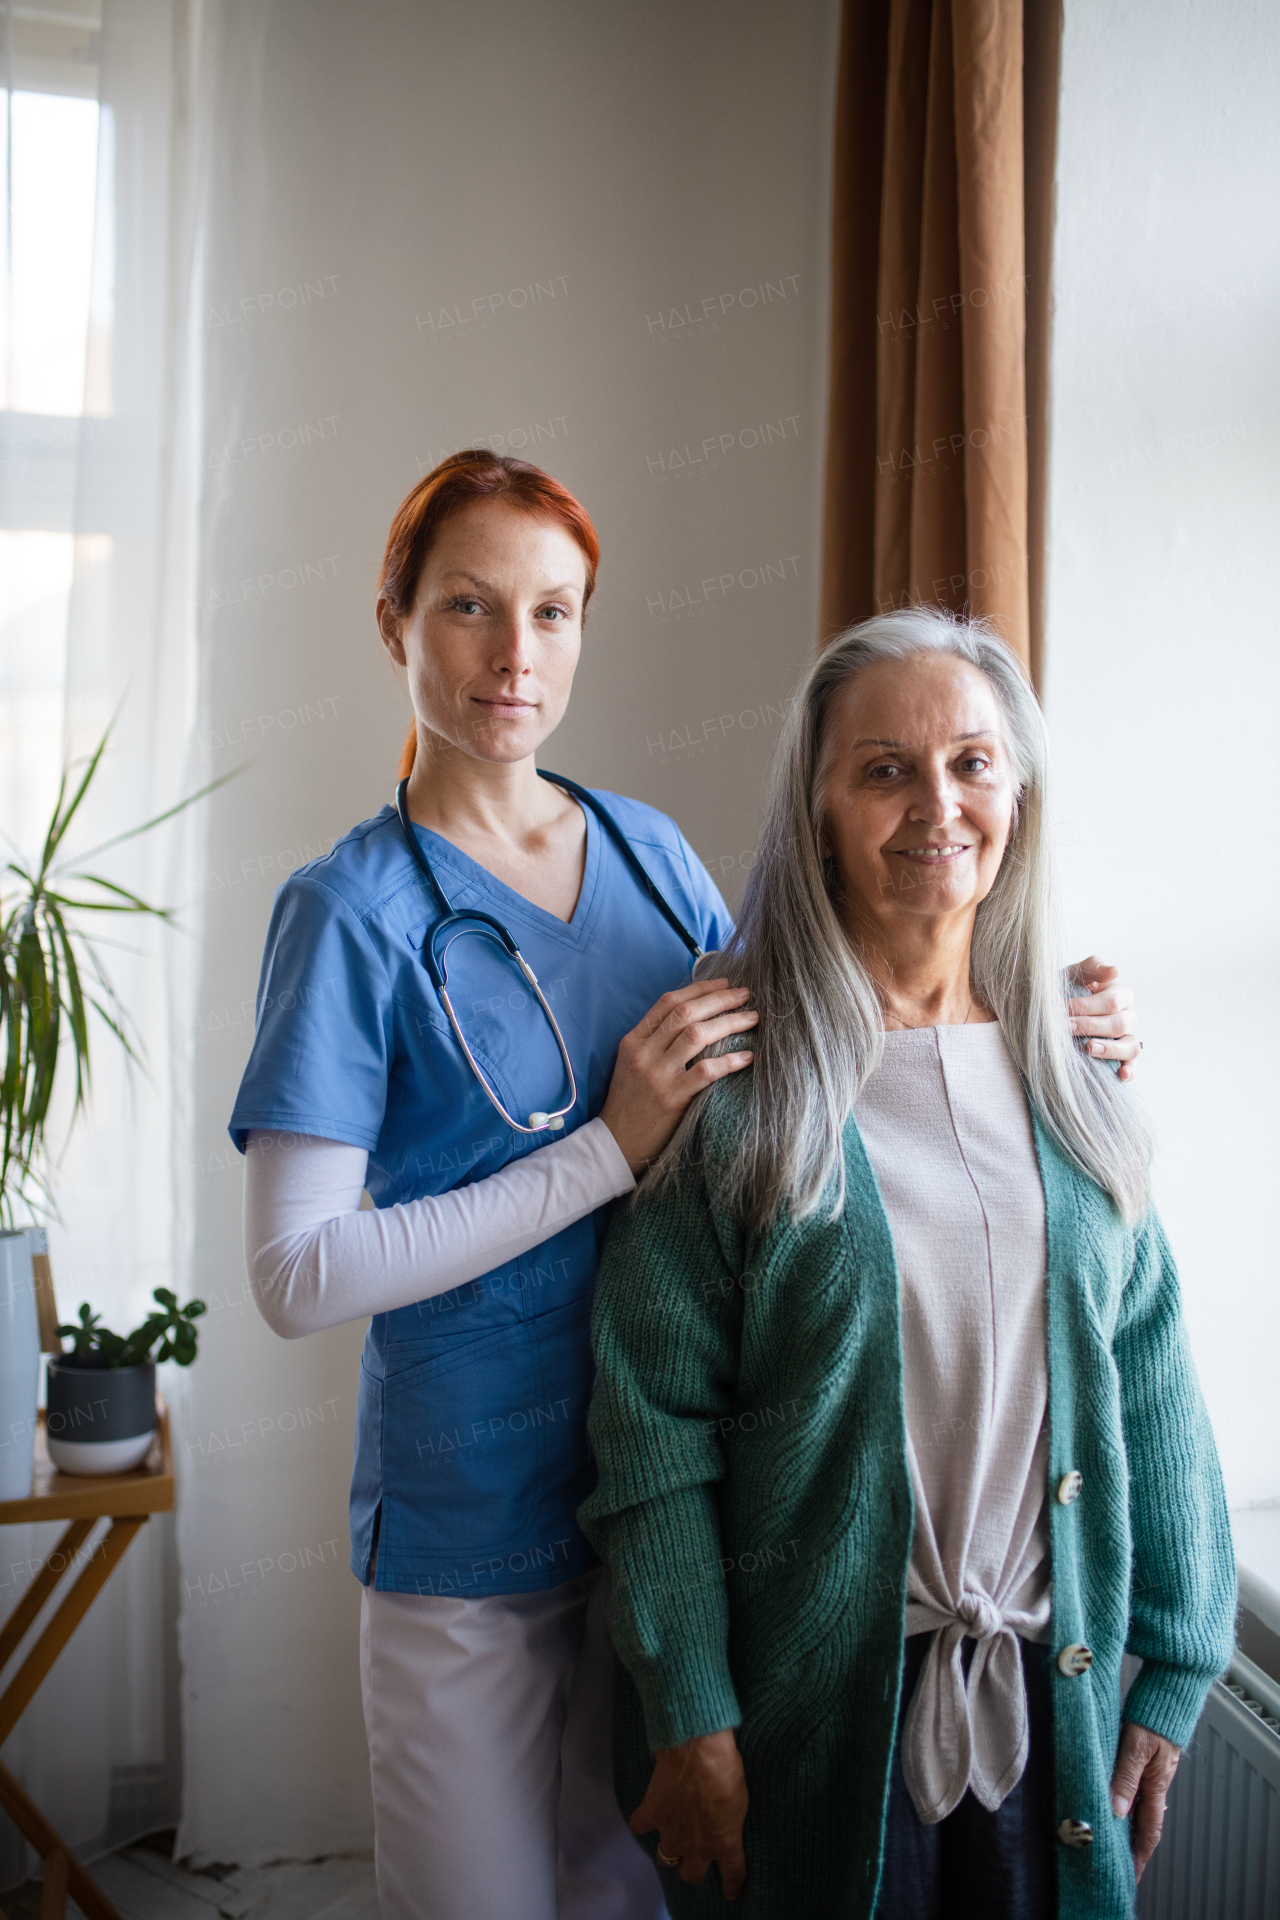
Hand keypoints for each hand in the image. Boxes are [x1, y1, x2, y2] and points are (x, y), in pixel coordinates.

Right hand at [599, 980, 755, 1176]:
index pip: (668, 1002)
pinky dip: (729, 1060)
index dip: (699, 988)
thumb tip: (694, 1019)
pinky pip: (705, 1071)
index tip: (724, 983)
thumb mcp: (631, 1065)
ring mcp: (656, 1075)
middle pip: (686, 1013)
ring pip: (697, 1035)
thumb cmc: (629, 1104)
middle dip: (719, 999)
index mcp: (633, 1041)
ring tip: (752, 1018)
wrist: (615, 1144)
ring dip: (729, 1022)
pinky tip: (747, 1057)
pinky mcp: (671, 1098)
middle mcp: (643, 1053)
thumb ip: (655, 1042)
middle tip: (745, 994)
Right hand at [629, 1729, 748, 1899]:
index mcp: (724, 1843)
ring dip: (670, 1848)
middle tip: (693, 1852)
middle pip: (691, 1875)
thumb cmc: (728, 1771)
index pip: (732, 1874)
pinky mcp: (651, 1815)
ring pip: (666, 1858)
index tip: (731, 1892)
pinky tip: (645, 1816)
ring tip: (672, 1835)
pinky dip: (641, 1823)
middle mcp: (696, 1847)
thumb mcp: (740, 1802)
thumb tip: (722, 1823)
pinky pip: (639, 1827)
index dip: (732, 1885)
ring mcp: (671, 1833)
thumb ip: (729, 1821)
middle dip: (692, 1867)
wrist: (698, 1753)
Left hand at [1067, 956, 1140, 1081]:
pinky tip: (1120, 1075)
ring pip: (1130, 1046)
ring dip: (1110, 1048)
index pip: (1112, 1001)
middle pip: (1120, 1023)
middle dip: (1090, 1026)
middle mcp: (1126, 1017)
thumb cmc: (1063, 993)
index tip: (1062, 1009)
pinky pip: (1132, 1066)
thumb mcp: (1071, 976)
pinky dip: (1130, 1070)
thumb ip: (1091, 968)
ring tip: (1089, 1048)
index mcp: (1118, 995)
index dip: (1087, 1006)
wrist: (1049, 1018)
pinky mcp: (1122, 1059)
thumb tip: (1115, 970)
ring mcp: (1126, 1039)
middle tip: (1066, 1028)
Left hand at [1111, 1719, 1179, 1880]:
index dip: (1140, 1855)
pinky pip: (1135, 1790)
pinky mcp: (1146, 1759)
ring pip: (1139, 1807)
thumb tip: (1117, 1810)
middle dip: (1132, 1846)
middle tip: (1117, 1864)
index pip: (1149, 1831)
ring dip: (1127, 1825)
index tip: (1130, 1875)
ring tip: (1111, 1841)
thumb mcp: (1137, 1746)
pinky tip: (1114, 1804)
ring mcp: (1152, 1772)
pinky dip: (1126, 1803)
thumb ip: (1126, 1776)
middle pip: (1144, 1823)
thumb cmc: (1155, 1715)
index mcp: (1157, 1785)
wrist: (1171, 1692)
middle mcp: (1156, 1783)